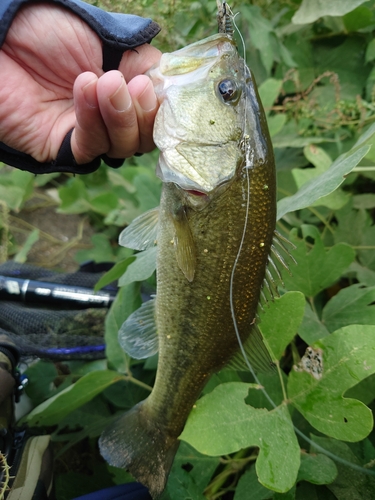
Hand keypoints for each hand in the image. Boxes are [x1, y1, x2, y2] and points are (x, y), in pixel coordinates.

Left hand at [0, 4, 160, 164]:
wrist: (0, 36)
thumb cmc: (49, 29)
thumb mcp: (108, 39)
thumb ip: (143, 63)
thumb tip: (170, 85)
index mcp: (127, 90)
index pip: (160, 111)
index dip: (165, 106)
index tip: (162, 88)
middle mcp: (112, 116)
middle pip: (147, 136)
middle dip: (145, 114)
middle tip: (137, 86)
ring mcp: (90, 133)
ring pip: (124, 146)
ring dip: (120, 116)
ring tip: (105, 82)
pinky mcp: (63, 147)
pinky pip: (91, 146)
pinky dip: (93, 120)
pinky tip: (85, 89)